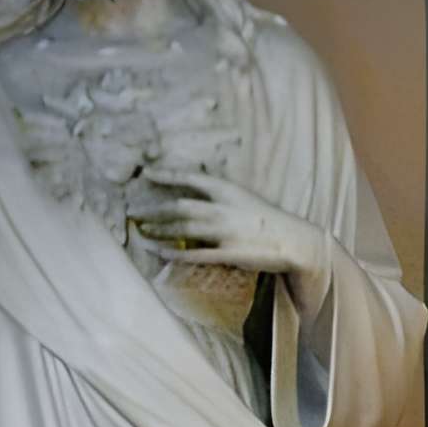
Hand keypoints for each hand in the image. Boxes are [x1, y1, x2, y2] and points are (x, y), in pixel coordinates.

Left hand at [138, 173, 328, 301]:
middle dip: (153, 208)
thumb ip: (221, 198)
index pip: (191, 178)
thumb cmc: (268, 220)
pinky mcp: (225, 253)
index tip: (147, 173)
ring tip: (141, 230)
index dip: (167, 175)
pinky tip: (157, 251)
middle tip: (134, 211)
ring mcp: (223, 232)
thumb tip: (197, 197)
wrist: (293, 241)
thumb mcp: (245, 199)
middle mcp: (223, 208)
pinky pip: (192, 253)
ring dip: (158, 229)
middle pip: (180, 206)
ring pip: (182, 229)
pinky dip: (171, 252)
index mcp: (228, 190)